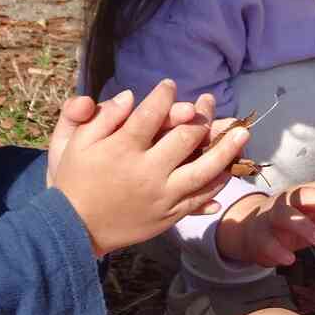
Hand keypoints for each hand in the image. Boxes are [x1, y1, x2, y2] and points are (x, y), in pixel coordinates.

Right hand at [54, 82, 247, 256]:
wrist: (73, 229)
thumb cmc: (72, 180)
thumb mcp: (71, 143)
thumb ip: (98, 117)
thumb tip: (128, 97)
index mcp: (121, 149)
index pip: (151, 115)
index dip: (163, 96)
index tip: (170, 85)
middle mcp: (145, 171)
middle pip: (185, 138)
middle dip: (201, 115)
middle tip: (209, 101)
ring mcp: (160, 195)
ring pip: (202, 171)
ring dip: (225, 150)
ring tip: (243, 133)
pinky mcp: (168, 215)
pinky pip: (198, 198)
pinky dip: (216, 184)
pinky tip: (230, 170)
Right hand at [215, 178, 314, 267]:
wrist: (253, 230)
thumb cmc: (293, 222)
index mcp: (308, 193)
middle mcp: (289, 200)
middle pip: (309, 195)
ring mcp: (272, 217)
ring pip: (285, 214)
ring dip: (305, 226)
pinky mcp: (259, 236)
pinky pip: (266, 241)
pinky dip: (277, 250)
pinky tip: (290, 260)